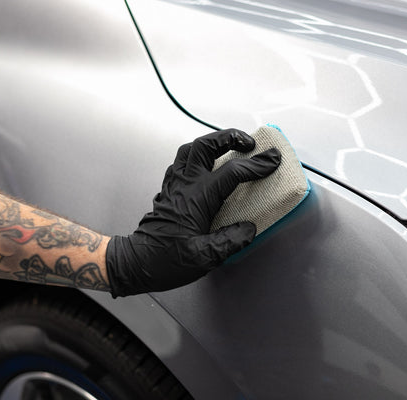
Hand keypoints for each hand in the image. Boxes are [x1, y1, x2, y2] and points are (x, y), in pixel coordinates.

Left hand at [106, 129, 281, 295]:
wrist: (134, 263)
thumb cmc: (165, 261)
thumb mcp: (204, 257)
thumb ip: (230, 241)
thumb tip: (248, 229)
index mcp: (197, 198)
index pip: (232, 173)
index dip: (256, 165)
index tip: (272, 161)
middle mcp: (184, 186)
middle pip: (205, 146)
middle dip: (229, 138)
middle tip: (249, 142)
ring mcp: (174, 186)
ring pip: (190, 150)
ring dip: (212, 143)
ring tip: (229, 147)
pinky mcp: (169, 192)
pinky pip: (182, 164)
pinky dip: (198, 158)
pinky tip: (207, 166)